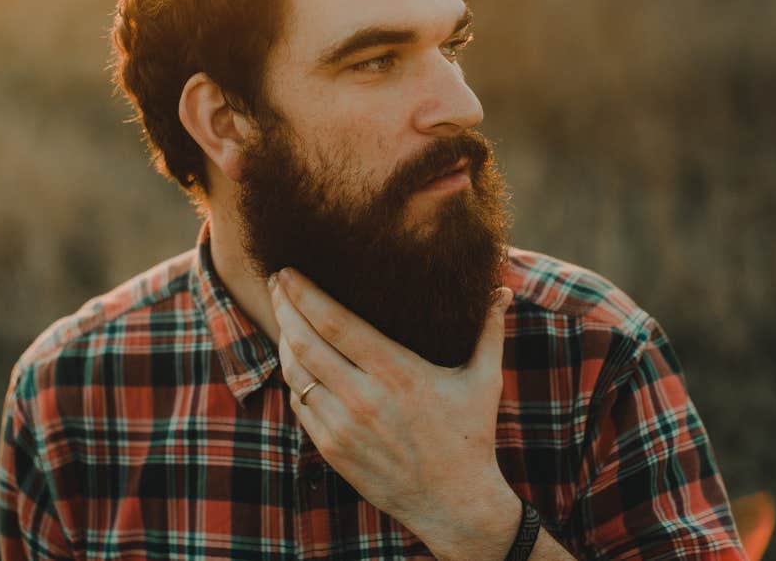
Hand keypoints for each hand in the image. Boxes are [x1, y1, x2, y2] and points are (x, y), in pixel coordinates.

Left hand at [270, 267, 518, 558]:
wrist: (454, 505)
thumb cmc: (469, 436)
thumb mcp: (484, 380)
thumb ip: (489, 329)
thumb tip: (501, 289)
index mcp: (397, 373)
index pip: (335, 322)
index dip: (305, 293)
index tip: (287, 270)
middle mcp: (363, 398)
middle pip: (304, 341)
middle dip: (283, 306)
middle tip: (274, 281)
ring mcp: (342, 426)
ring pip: (295, 371)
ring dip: (283, 338)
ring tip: (282, 313)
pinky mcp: (331, 448)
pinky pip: (299, 402)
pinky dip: (293, 375)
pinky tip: (296, 357)